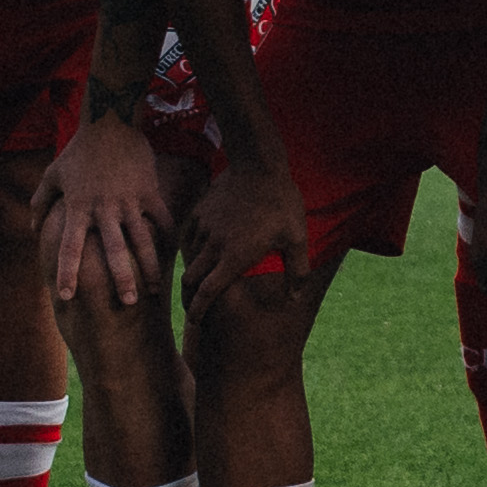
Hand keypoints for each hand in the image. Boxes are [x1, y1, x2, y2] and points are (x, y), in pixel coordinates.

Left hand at [35, 112, 176, 310]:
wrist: (110, 121)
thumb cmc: (79, 150)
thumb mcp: (52, 174)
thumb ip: (41, 203)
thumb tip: (34, 229)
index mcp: (78, 207)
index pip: (70, 247)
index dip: (67, 272)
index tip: (66, 297)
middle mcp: (104, 209)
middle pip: (113, 250)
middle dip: (121, 279)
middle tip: (127, 305)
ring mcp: (129, 201)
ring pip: (142, 240)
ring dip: (149, 267)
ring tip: (154, 291)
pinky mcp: (149, 192)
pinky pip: (161, 220)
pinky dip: (168, 238)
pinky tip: (173, 257)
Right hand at [180, 149, 309, 303]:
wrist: (258, 165)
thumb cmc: (281, 203)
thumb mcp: (297, 238)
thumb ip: (297, 271)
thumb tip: (294, 298)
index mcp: (234, 257)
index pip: (207, 292)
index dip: (197, 310)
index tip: (193, 321)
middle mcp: (213, 246)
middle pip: (190, 280)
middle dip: (188, 297)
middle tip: (193, 306)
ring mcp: (202, 228)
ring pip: (188, 258)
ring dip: (192, 272)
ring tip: (199, 279)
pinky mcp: (198, 213)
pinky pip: (188, 237)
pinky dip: (191, 249)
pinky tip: (201, 251)